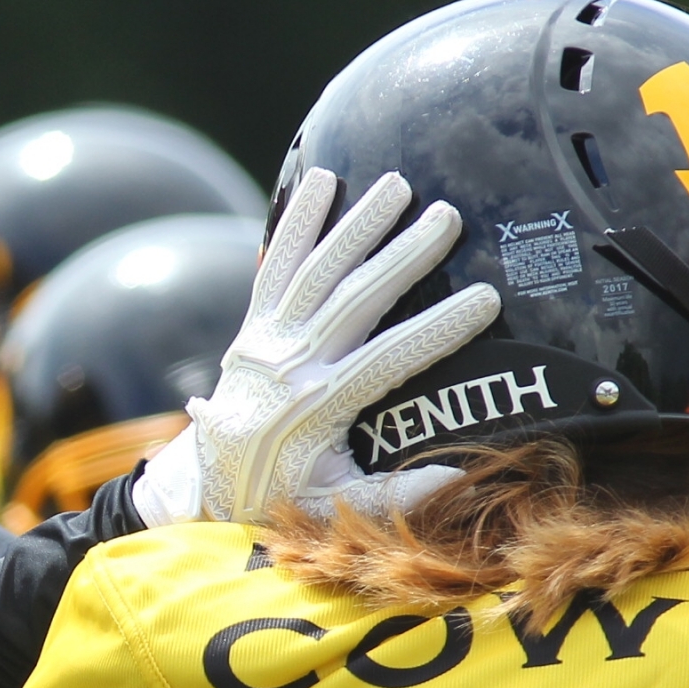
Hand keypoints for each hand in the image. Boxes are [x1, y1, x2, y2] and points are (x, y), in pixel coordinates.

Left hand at [133, 169, 500, 524]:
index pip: (389, 359)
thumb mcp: (335, 507)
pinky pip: (274, 265)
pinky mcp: (253, 325)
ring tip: (397, 184)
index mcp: (319, 408)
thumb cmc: (279, 499)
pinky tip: (322, 180)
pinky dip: (296, 222)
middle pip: (354, 299)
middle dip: (402, 256)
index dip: (438, 329)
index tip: (485, 300)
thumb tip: (454, 476)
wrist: (203, 486)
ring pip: (316, 270)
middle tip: (447, 217)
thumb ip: (392, 495)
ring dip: (357, 225)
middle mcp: (290, 365)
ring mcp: (267, 340)